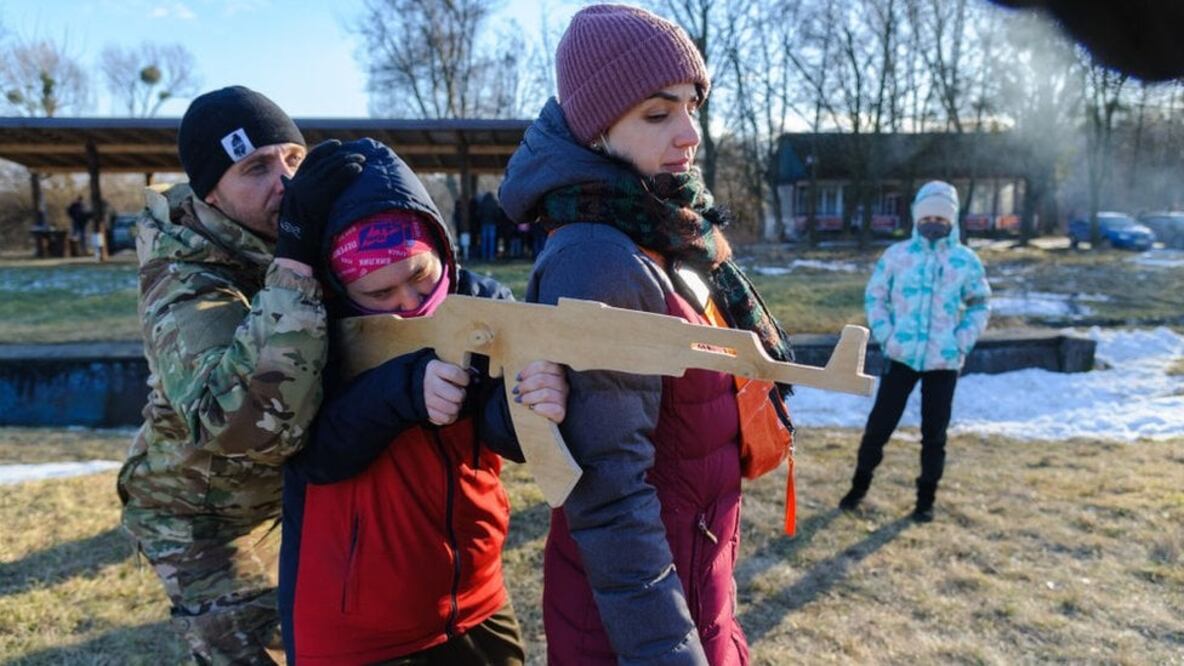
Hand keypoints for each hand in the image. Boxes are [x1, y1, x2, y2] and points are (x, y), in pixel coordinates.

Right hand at [274, 140, 365, 264]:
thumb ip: (304, 196)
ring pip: (329, 170)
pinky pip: (334, 182)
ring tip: (362, 160)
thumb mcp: (297, 211)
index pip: (310, 160)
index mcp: (293, 186)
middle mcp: (298, 185)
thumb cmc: (299, 235)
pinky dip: (346, 173)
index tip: (337, 145)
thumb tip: (318, 187)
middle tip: (358, 153)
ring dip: (347, 162)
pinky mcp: (316, 201)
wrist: (294, 251)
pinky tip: (358, 170)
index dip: (324, 150)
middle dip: (341, 156)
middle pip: (322, 163)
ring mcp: (306, 193)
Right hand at [424, 360, 470, 425]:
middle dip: (461, 395)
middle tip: (459, 393)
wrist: (420, 383)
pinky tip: (449, 410)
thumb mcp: (447, 366)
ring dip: (456, 407)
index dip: (464, 379)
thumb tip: (475, 379)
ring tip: (454, 402)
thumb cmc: (440, 375)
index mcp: (435, 368)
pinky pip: (446, 419)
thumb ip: (460, 370)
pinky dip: (451, 416)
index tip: (465, 380)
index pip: (454, 374)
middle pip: (455, 396)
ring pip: (452, 409)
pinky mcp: (426, 412)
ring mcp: (427, 399)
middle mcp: (429, 383)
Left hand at [513, 361, 567, 423]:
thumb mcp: (540, 383)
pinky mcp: (562, 412)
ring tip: (521, 400)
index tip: (518, 379)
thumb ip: (532, 377)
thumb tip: (519, 379)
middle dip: (525, 385)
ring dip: (529, 397)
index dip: (527, 371)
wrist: (554, 416)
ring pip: (545, 394)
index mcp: (559, 372)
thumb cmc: (543, 398)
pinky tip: (534, 409)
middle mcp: (564, 384)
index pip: (542, 366)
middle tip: (516, 391)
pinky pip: (553, 409)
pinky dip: (540, 409)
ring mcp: (565, 398)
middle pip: (541, 379)